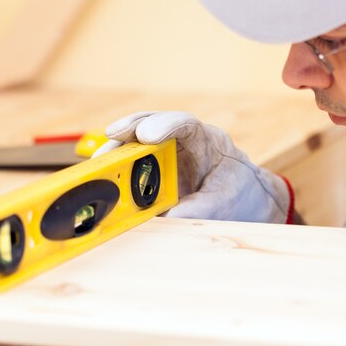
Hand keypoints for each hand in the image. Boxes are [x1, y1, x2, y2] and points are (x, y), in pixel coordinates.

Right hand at [94, 111, 292, 223]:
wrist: (246, 202)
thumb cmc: (239, 194)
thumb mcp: (224, 203)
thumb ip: (198, 211)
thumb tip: (167, 221)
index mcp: (206, 141)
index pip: (184, 124)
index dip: (164, 124)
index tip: (146, 134)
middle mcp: (182, 142)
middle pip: (151, 126)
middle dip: (129, 130)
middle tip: (111, 137)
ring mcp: (165, 155)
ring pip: (137, 142)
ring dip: (117, 150)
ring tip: (99, 161)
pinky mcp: (153, 171)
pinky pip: (132, 165)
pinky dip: (117, 170)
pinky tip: (102, 177)